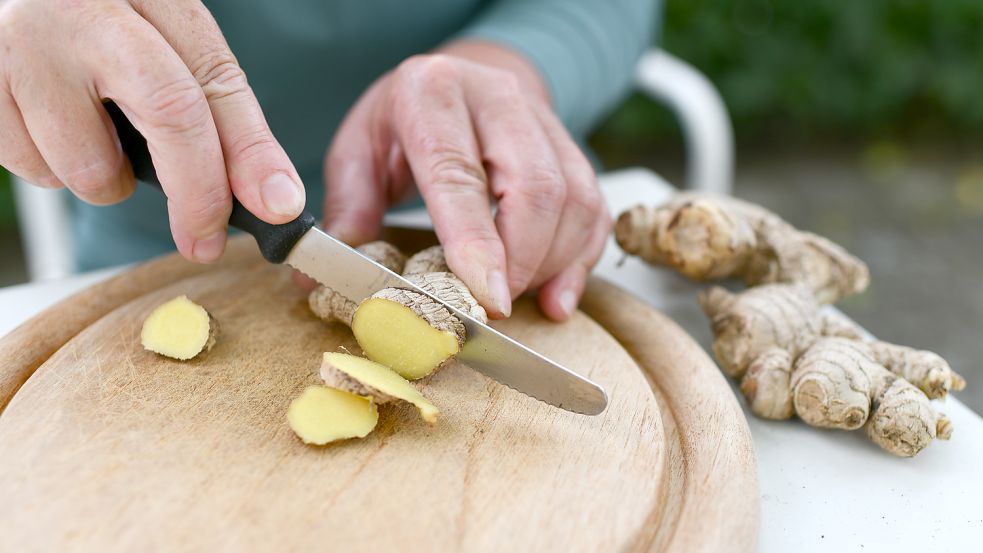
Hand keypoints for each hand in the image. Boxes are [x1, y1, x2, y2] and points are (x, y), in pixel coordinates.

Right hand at [0, 0, 304, 261]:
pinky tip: (50, 125)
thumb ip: (222, 115)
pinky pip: (30, 169)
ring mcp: (19, 46)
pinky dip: (51, 167)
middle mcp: (81, 11)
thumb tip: (275, 198)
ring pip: (88, 167)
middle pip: (168, 115)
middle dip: (198, 195)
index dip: (250, 156)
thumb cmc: (97, 21)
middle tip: (203, 239)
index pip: (212, 85)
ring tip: (96, 133)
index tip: (276, 208)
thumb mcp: (166, 45)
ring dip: (106, 178)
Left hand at [323, 42, 610, 320]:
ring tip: (518, 300)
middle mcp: (497, 99)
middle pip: (536, 188)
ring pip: (575, 200)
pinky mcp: (572, 147)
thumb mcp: (359, 149)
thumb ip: (348, 209)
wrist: (463, 75)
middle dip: (522, 261)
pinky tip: (556, 294)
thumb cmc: (404, 119)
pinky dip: (580, 260)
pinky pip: (594, 208)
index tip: (485, 297)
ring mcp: (543, 120)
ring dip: (552, 264)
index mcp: (432, 94)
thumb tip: (315, 281)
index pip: (459, 173)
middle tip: (494, 307)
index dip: (477, 242)